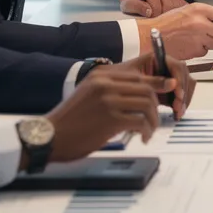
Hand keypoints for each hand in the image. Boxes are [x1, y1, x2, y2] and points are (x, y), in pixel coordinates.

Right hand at [45, 64, 167, 158]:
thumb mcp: (88, 94)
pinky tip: (143, 137)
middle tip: (153, 119)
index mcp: (101, 75)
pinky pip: (140, 122)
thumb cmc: (70, 120)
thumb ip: (111, 90)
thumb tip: (139, 94)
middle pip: (146, 89)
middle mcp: (105, 84)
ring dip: (153, 120)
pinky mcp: (111, 119)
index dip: (154, 86)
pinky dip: (147, 130)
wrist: (50, 136)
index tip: (162, 96)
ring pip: (147, 104)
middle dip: (155, 105)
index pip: (137, 76)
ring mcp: (108, 100)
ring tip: (148, 130)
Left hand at [115, 0, 185, 17]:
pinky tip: (172, 18)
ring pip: (177, 6)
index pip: (156, 7)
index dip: (154, 18)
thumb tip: (149, 12)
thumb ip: (136, 6)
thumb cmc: (132, 0)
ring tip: (164, 21)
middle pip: (169, 6)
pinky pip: (181, 5)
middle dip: (165, 17)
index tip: (150, 22)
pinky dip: (178, 13)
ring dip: (172, 16)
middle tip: (159, 24)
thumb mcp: (127, 3)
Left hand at [119, 53, 195, 118]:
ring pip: (185, 86)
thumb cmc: (118, 80)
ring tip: (177, 113)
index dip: (180, 80)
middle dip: (184, 93)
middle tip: (178, 108)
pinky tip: (176, 114)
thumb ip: (152, 82)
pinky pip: (180, 96)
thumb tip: (173, 84)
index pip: (177, 66)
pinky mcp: (168, 90)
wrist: (108, 90)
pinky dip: (180, 105)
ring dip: (184, 100)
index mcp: (157, 59)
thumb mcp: (133, 81)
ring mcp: (168, 79)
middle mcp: (165, 67)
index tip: (178, 95)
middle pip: (184, 76)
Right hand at [138, 3, 212, 59]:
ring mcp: (198, 38)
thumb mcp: (187, 11)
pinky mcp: (194, 50)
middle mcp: (200, 23)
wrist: (151, 34)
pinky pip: (204, 52)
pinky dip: (200, 50)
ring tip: (196, 39)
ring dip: (210, 44)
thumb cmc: (167, 23)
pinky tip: (190, 45)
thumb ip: (204, 15)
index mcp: (199, 10)